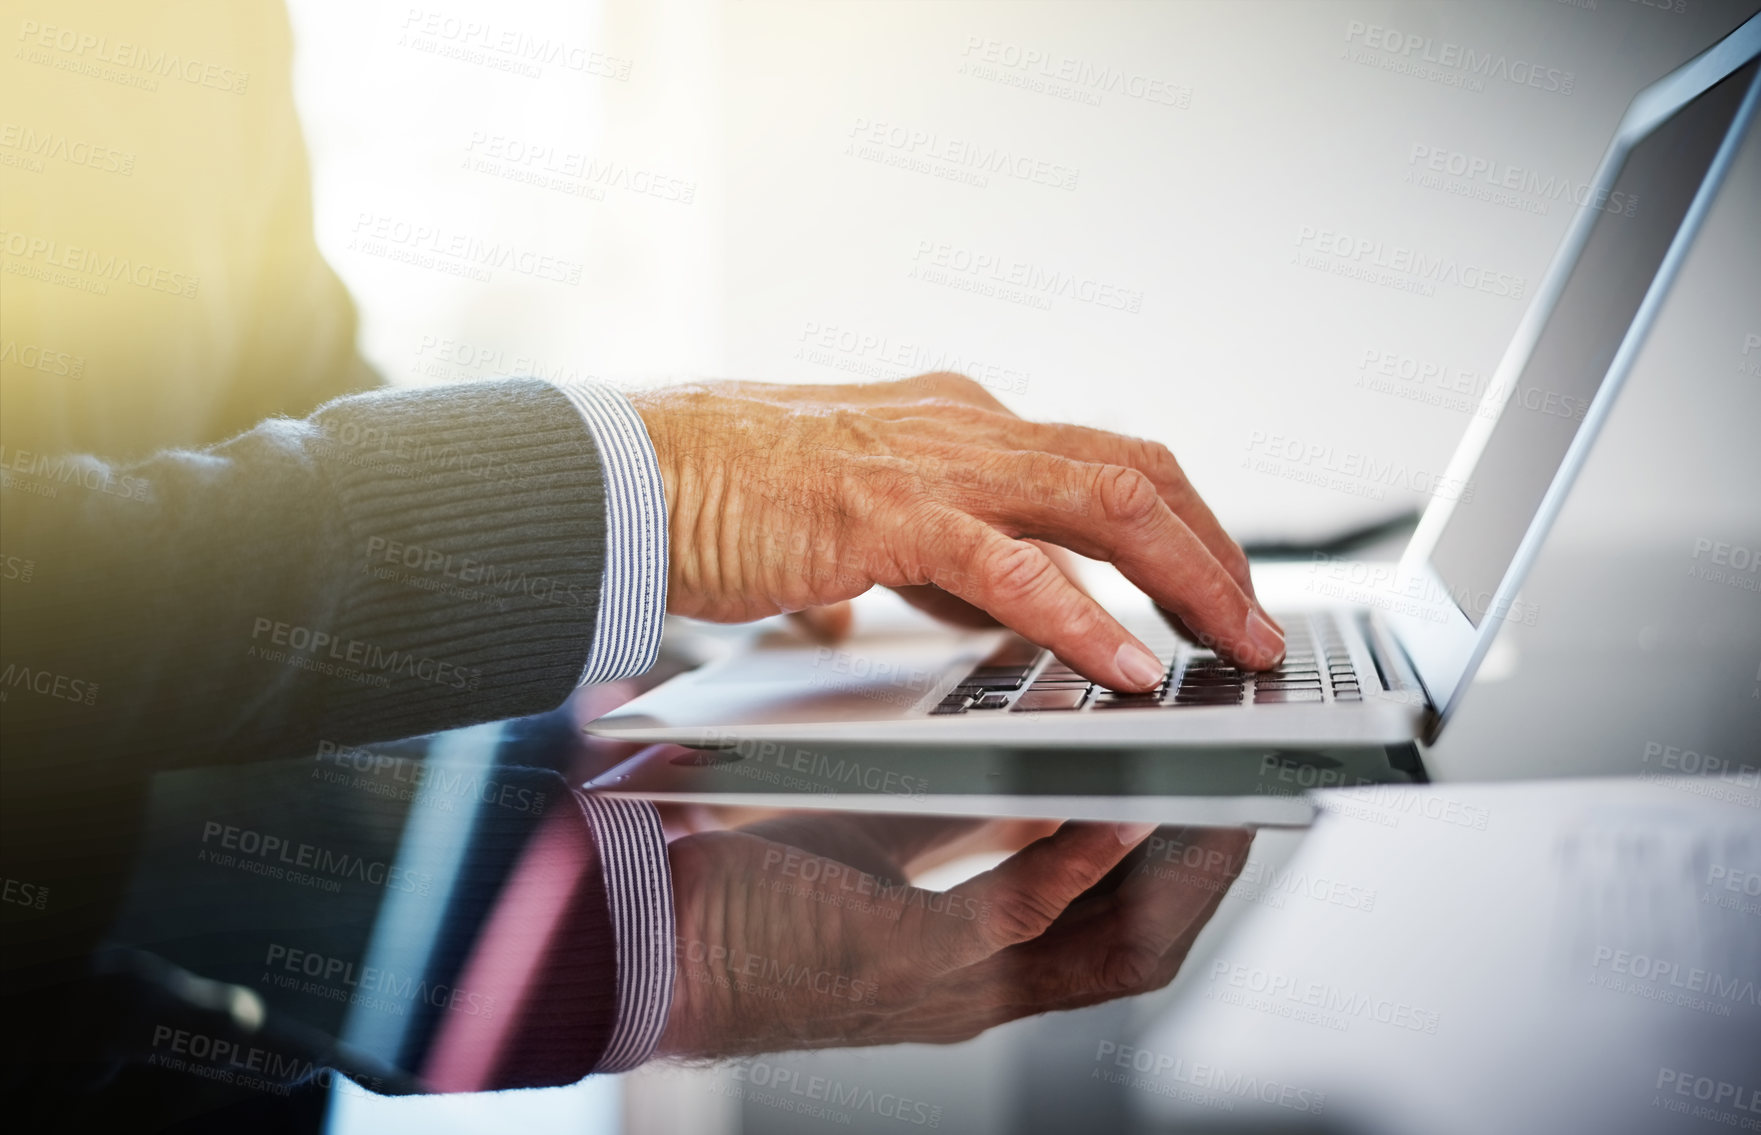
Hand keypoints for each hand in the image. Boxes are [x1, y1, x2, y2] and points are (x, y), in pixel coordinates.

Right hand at [627, 374, 1284, 690]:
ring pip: (1102, 503)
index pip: (1105, 461)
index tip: (1218, 586)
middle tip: (1259, 624)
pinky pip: (1011, 569)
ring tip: (1236, 645)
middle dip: (1213, 551)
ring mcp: (931, 465)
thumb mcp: (861, 522)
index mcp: (960, 424)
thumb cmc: (729, 497)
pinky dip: (1084, 620)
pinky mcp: (885, 516)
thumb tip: (971, 607)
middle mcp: (964, 426)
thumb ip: (929, 558)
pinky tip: (1128, 666)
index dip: (1181, 524)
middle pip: (1134, 472)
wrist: (633, 474)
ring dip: (1187, 578)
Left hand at [656, 814, 1251, 1057]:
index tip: (1216, 792)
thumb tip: (1015, 736)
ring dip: (1172, 872)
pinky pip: (1025, 920)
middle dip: (1206, 868)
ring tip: (1218, 801)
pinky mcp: (911, 969)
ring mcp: (955, 986)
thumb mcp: (876, 840)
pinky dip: (1080, 865)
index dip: (1178, 860)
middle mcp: (981, 979)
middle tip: (1249, 791)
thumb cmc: (743, 883)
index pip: (1114, 918)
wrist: (637, 930)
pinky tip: (1112, 812)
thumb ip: (954, 811)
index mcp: (977, 948)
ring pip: (1112, 947)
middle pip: (1141, 941)